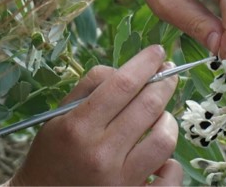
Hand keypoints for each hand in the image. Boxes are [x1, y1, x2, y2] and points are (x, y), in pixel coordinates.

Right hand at [8, 45, 183, 185]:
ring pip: (164, 140)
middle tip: (168, 74)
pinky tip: (161, 157)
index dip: (145, 63)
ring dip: (168, 120)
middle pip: (148, 107)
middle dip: (165, 83)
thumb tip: (129, 70)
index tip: (157, 52)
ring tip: (161, 116)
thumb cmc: (53, 154)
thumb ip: (91, 87)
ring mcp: (120, 182)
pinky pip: (171, 176)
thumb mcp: (58, 116)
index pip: (122, 85)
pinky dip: (171, 163)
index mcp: (78, 128)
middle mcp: (100, 155)